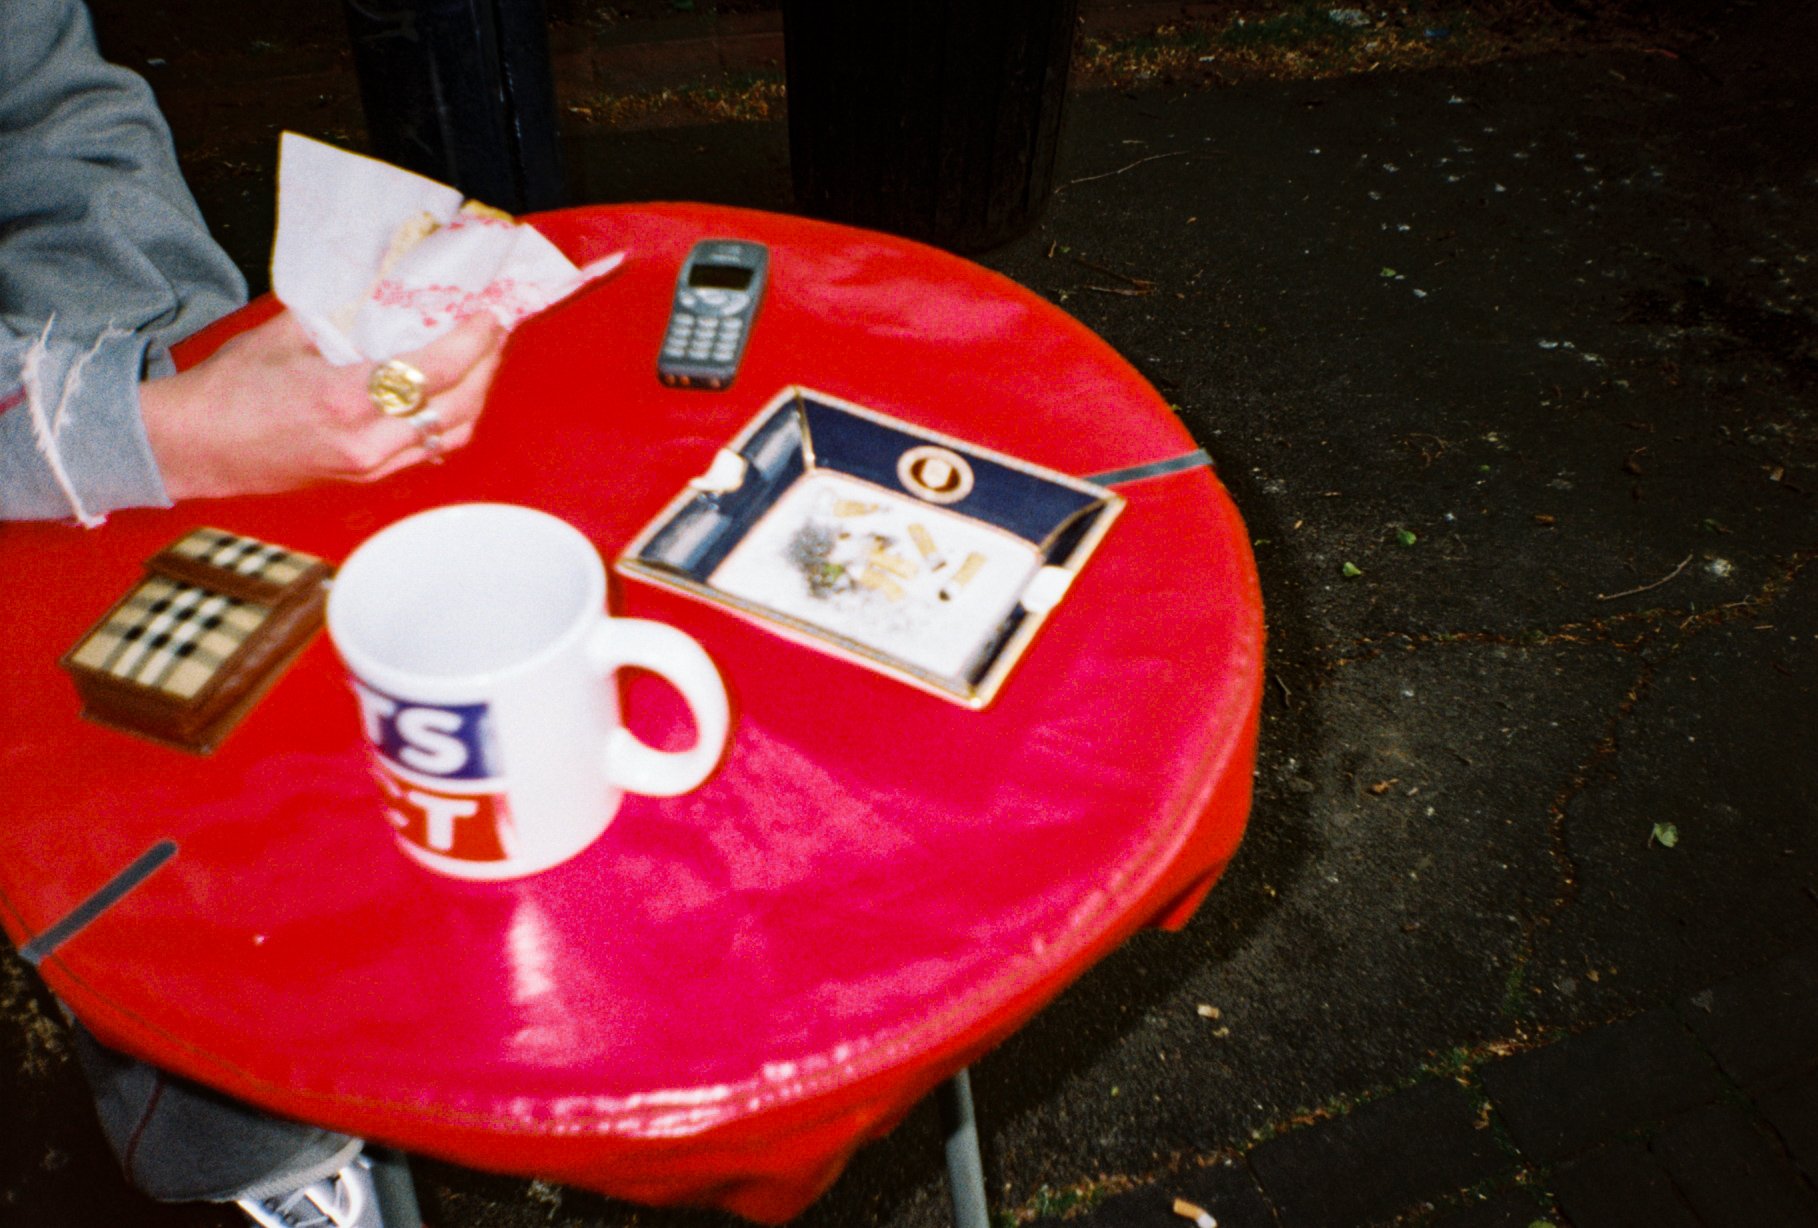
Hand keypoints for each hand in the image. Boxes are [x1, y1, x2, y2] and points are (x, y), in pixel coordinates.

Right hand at [140, 310, 503, 500]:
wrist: (195, 448)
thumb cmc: (230, 389)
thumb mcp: (286, 335)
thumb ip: (346, 315)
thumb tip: (393, 287)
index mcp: (344, 400)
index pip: (436, 370)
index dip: (474, 341)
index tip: (490, 314)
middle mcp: (366, 441)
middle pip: (459, 405)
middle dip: (487, 363)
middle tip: (496, 329)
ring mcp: (370, 466)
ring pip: (453, 432)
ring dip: (477, 393)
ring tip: (484, 356)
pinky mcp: (368, 477)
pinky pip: (428, 449)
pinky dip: (451, 418)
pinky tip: (454, 391)